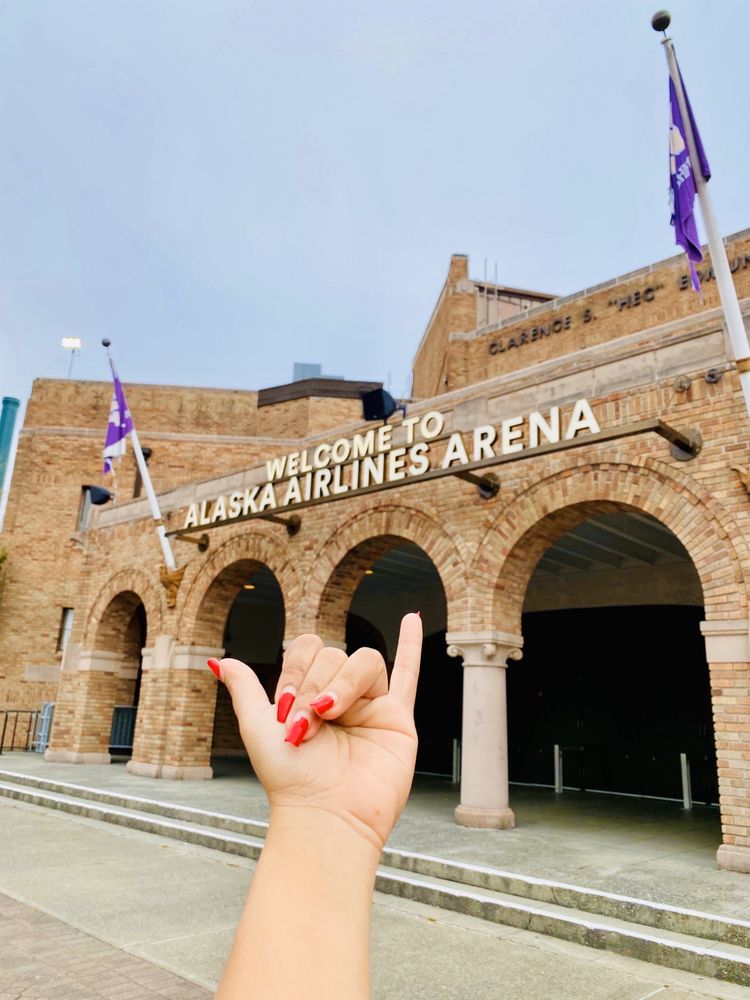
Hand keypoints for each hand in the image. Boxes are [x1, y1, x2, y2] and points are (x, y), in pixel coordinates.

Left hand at [212, 612, 421, 848]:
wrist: (325, 813)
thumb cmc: (290, 779)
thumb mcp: (257, 726)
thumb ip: (244, 688)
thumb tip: (218, 661)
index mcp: (309, 694)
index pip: (308, 651)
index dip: (294, 670)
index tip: (284, 708)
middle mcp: (339, 696)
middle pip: (335, 655)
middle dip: (314, 686)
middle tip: (307, 723)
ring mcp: (370, 705)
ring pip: (364, 661)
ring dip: (343, 684)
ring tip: (333, 716)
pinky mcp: (397, 719)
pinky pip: (409, 673)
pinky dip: (410, 645)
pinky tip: (411, 619)